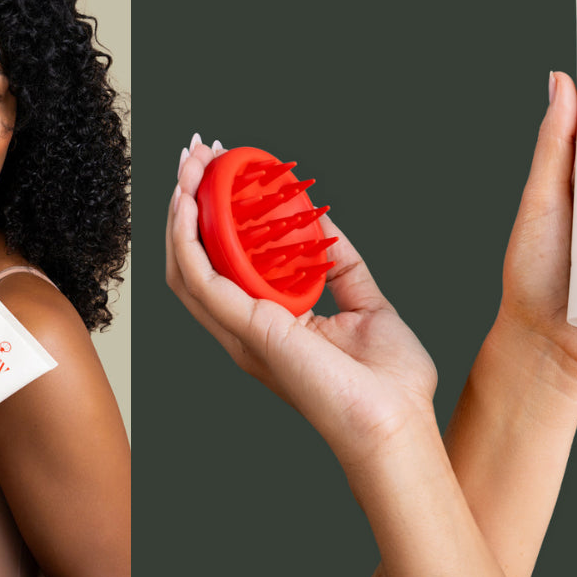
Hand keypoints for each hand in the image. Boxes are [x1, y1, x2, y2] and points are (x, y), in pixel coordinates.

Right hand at [166, 135, 437, 467]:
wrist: (396, 422)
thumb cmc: (387, 383)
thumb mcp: (365, 303)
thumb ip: (341, 262)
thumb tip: (321, 221)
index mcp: (268, 323)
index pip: (224, 263)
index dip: (214, 216)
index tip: (219, 169)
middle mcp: (245, 328)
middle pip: (196, 259)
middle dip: (188, 203)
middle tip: (194, 155)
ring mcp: (241, 331)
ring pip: (186, 266)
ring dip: (180, 212)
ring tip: (186, 166)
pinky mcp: (248, 331)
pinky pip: (201, 279)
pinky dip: (188, 239)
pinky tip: (189, 204)